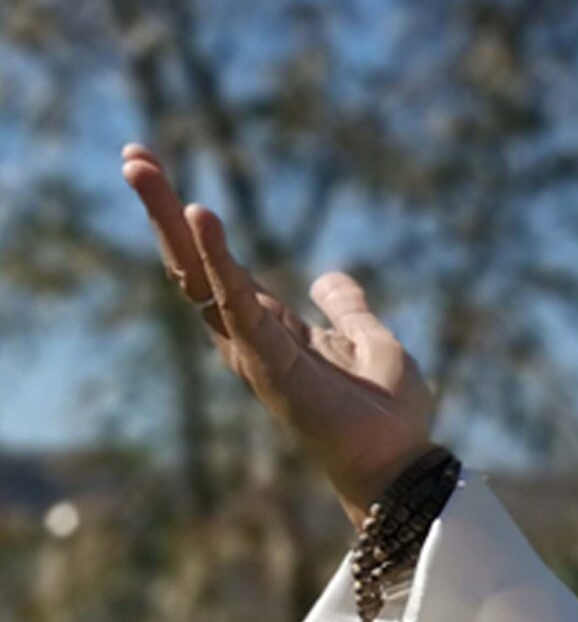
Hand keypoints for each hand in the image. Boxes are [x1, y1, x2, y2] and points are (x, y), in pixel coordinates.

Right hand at [119, 142, 438, 527]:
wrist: (402, 466)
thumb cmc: (387, 416)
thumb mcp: (371, 341)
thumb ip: (346, 309)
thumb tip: (328, 278)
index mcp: (272, 329)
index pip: (217, 267)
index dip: (190, 222)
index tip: (161, 171)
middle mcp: (251, 337)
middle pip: (192, 265)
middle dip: (161, 210)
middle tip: (132, 155)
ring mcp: (255, 351)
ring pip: (201, 278)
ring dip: (172, 222)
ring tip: (144, 169)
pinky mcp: (271, 365)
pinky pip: (238, 306)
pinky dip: (220, 262)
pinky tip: (201, 217)